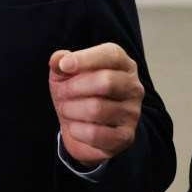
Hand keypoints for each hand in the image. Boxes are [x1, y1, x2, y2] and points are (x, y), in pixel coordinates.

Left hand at [49, 42, 143, 165]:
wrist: (81, 128)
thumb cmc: (76, 93)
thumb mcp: (64, 73)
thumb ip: (60, 62)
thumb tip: (58, 59)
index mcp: (122, 64)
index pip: (112, 55)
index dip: (86, 59)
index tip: (63, 66)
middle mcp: (133, 86)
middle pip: (106, 82)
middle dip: (74, 88)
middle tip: (60, 93)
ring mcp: (132, 112)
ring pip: (97, 109)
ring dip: (71, 110)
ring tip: (66, 110)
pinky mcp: (125, 136)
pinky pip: (95, 134)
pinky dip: (77, 130)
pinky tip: (74, 127)